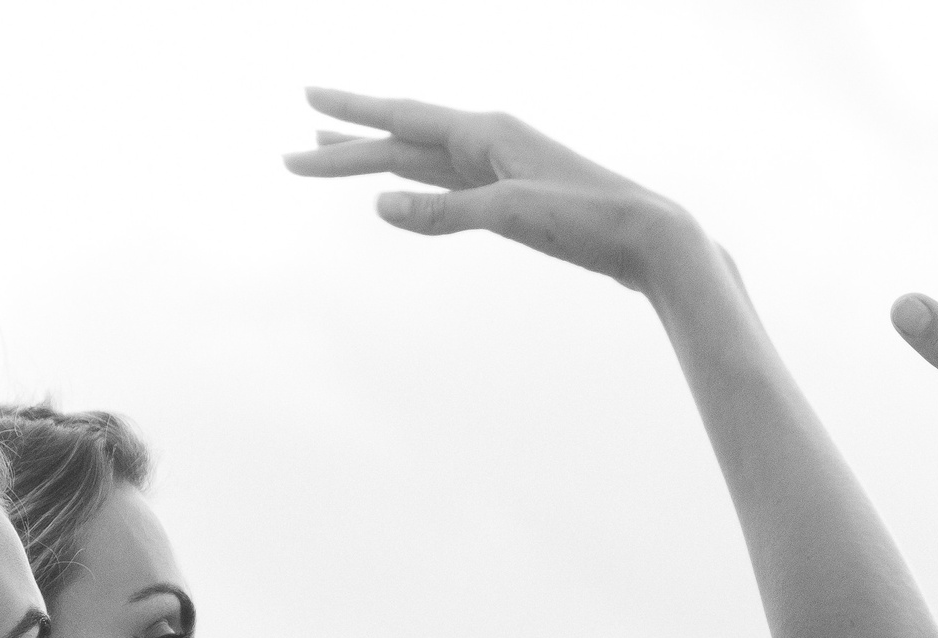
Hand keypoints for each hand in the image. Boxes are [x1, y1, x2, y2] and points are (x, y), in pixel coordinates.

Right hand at [282, 88, 704, 292]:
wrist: (646, 237)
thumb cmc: (586, 219)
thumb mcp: (510, 214)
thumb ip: (443, 212)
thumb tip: (380, 204)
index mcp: (485, 132)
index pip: (401, 118)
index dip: (350, 113)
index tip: (306, 99)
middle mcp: (488, 140)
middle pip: (400, 141)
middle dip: (344, 147)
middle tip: (291, 155)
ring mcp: (498, 168)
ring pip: (419, 161)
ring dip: (373, 159)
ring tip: (328, 155)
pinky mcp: (511, 196)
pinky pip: (445, 185)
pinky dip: (412, 185)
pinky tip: (398, 191)